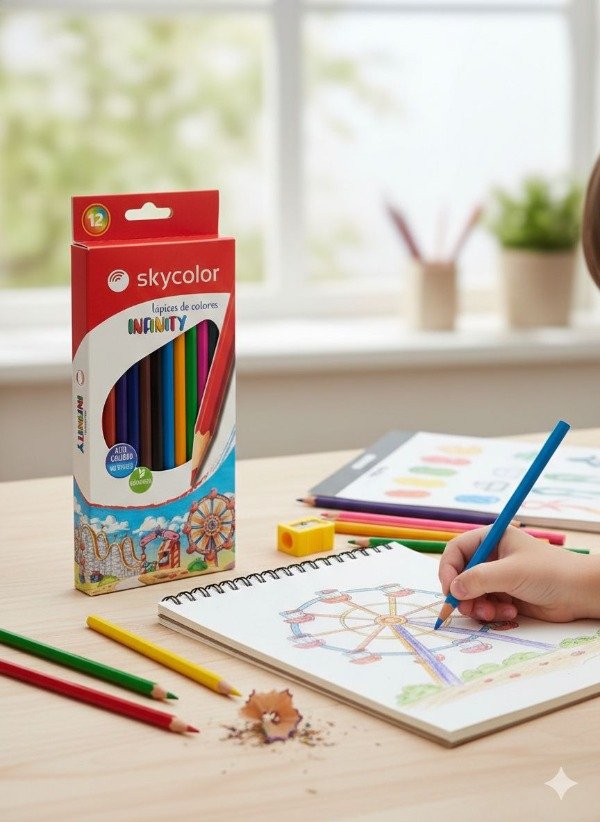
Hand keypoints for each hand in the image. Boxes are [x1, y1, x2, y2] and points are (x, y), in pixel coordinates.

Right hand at [438, 525, 599, 622]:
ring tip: (494, 612)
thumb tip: (453, 590)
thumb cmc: (548, 572)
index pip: (456, 551)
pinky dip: (492, 612)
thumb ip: (479, 579)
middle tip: (468, 609)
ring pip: (471, 594)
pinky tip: (510, 612)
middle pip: (460, 575)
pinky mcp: (504, 596)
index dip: (448, 570)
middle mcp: (491, 557)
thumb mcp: (511, 572)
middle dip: (463, 594)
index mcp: (490, 539)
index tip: (449, 590)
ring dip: (478, 607)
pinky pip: (485, 606)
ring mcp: (497, 578)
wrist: (579, 593)